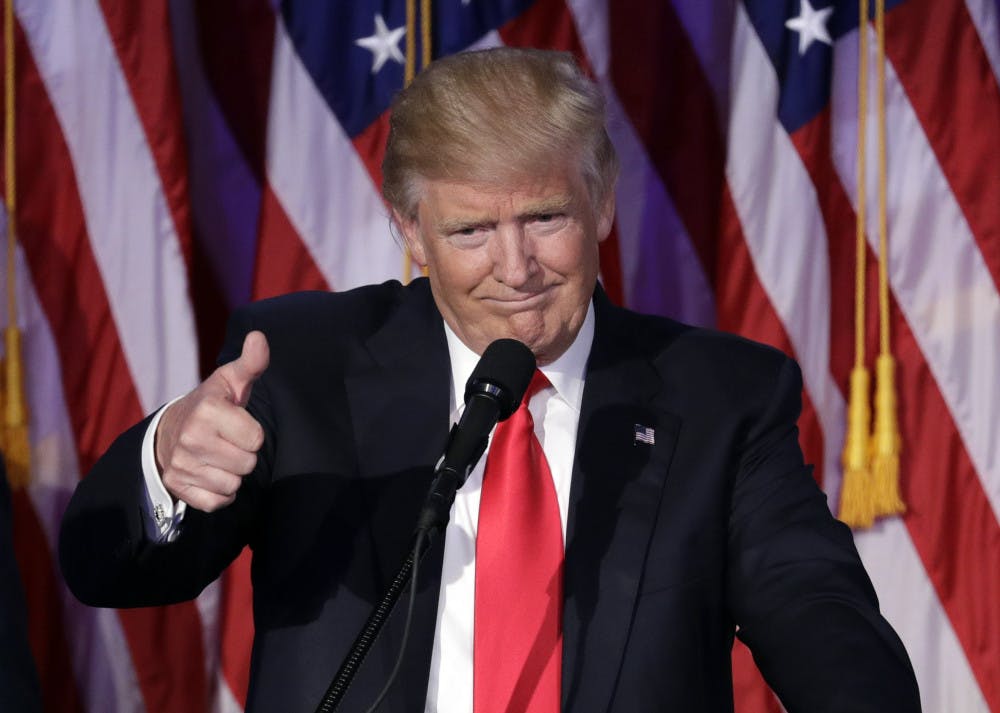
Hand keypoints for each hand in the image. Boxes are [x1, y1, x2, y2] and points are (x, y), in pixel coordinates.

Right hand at [155, 331, 269, 511]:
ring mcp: (181, 464)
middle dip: (243, 454)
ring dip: (232, 474)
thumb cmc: (212, 404)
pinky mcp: (178, 486)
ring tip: (219, 455)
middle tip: (228, 441)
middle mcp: (190, 438)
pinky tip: (211, 473)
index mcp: (207, 410)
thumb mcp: (231, 380)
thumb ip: (251, 363)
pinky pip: (216, 502)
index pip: (256, 439)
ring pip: (232, 485)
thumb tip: (260, 337)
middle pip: (247, 464)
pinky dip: (219, 493)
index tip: (237, 424)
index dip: (252, 433)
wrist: (169, 430)